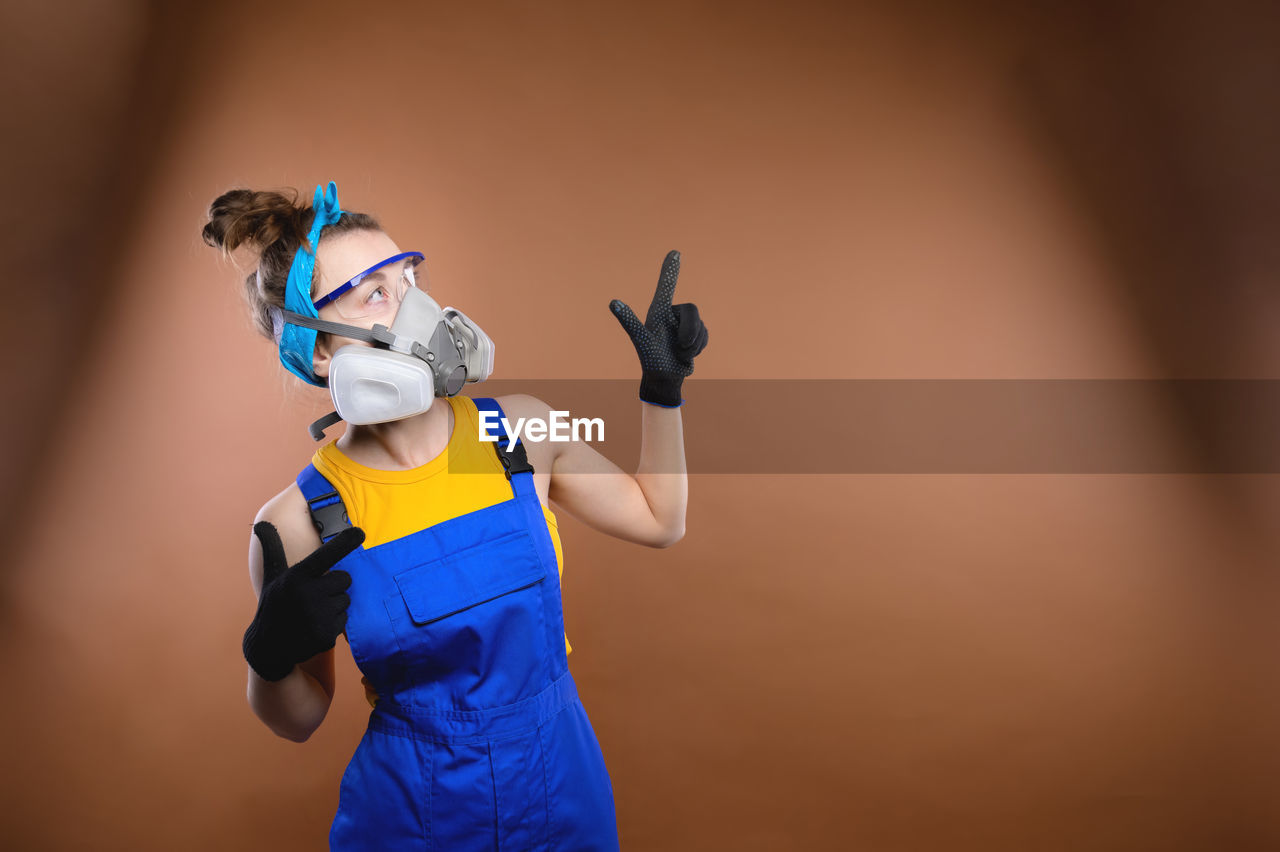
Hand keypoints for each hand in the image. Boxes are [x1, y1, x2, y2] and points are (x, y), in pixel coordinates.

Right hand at [242, 522, 363, 681]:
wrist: (268, 647)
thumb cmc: (274, 603)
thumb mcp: (272, 576)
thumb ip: (273, 548)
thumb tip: (261, 522)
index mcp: (296, 577)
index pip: (325, 555)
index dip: (344, 542)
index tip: (361, 532)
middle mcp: (307, 595)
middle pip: (345, 579)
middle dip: (335, 584)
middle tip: (315, 594)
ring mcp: (317, 616)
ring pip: (346, 600)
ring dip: (334, 604)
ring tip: (313, 611)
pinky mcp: (326, 635)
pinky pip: (345, 619)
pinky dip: (334, 622)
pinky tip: (315, 626)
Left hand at [609, 250, 708, 406]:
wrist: (664, 379)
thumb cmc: (650, 359)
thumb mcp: (641, 339)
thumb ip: (629, 320)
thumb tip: (613, 302)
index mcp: (658, 311)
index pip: (666, 285)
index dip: (670, 269)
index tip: (675, 252)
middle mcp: (672, 314)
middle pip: (692, 309)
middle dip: (690, 331)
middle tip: (681, 347)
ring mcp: (685, 324)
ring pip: (701, 325)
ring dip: (693, 344)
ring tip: (679, 353)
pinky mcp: (696, 334)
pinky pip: (706, 335)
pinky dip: (698, 348)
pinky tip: (686, 354)